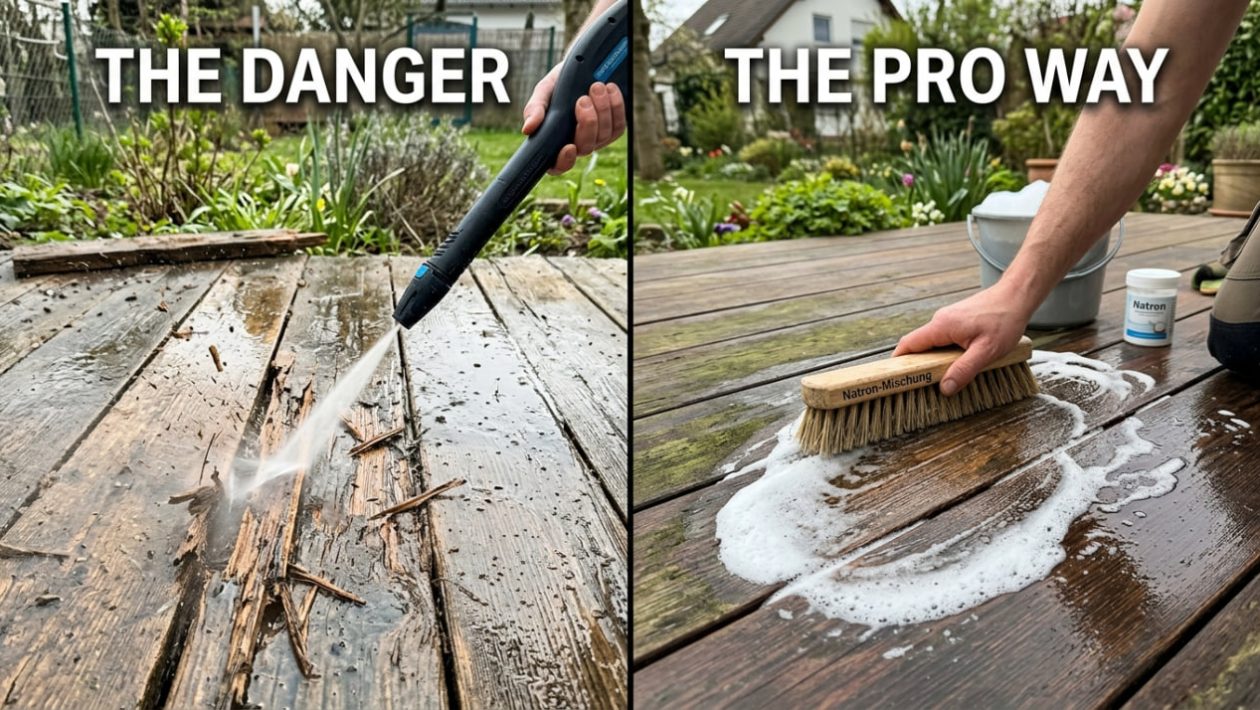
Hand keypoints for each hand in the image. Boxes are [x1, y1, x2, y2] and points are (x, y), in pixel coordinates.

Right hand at [522, 67, 625, 174]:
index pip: (558, 165)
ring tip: (596, 86)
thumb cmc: (559, 84)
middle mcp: (578, 144)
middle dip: (587, 123)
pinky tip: (610, 89)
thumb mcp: (544, 92)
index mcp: (557, 141)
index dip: (564, 162)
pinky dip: (616, 106)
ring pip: (604, 135)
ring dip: (602, 110)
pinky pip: (618, 125)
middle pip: (585, 147)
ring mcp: (598, 139)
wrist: (581, 67)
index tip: (568, 147)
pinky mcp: (614, 128)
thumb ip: (535, 109)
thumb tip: (528, 129)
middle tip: (583, 99)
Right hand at [893, 285, 1033, 395]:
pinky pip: (943, 339)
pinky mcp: (956, 321)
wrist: (1017, 296)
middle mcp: (940, 321)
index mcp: (941, 326)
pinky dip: (945, 353)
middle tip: (922, 385)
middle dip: (918, 366)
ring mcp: (948, 319)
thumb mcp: (986, 351)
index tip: (895, 378)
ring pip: (932, 343)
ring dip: (934, 360)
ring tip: (945, 376)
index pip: (908, 344)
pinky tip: (959, 361)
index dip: (898, 362)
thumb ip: (964, 370)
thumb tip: (945, 388)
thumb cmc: (1005, 320)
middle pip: (918, 346)